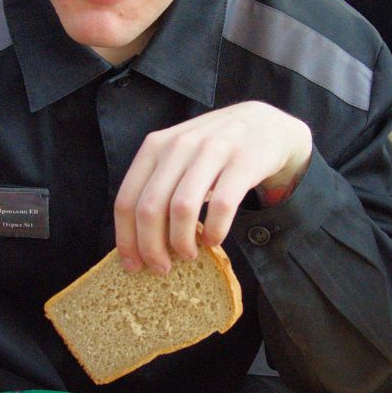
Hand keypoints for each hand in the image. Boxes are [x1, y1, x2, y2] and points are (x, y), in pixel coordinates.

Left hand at [114, 101, 311, 272]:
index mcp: (154, 147)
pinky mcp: (243, 161)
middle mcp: (179, 146)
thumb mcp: (176, 158)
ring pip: (182, 209)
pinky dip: (215, 231)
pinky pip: (222, 206)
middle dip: (151, 248)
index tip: (132, 265)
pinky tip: (214, 240)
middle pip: (150, 209)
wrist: (265, 124)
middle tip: (161, 268)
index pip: (126, 201)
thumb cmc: (212, 152)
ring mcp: (212, 150)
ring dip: (182, 242)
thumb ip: (154, 188)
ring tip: (188, 254)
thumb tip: (134, 242)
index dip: (126, 240)